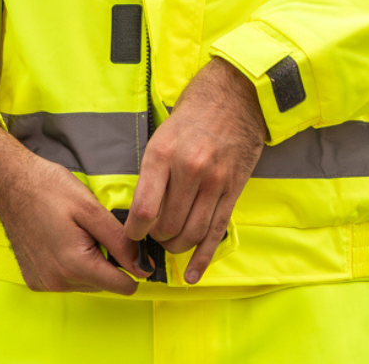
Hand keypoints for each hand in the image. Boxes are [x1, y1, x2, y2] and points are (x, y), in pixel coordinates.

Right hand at [0, 121, 140, 293]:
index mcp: (74, 264)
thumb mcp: (91, 208)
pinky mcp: (34, 280)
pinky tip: (62, 240)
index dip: (132, 265)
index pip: (122, 286)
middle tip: (93, 229)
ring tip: (76, 232)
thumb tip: (143, 267)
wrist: (10, 184)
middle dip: (106, 260)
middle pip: (104, 283)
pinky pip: (66, 280)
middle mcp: (57, 281)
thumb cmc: (49, 189)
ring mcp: (43, 282)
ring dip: (89, 262)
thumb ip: (120, 241)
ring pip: (86, 282)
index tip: (127, 244)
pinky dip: (71, 264)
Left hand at [123, 58, 265, 283]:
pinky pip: (217, 231)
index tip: (132, 235)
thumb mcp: (162, 136)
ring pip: (191, 234)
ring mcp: (214, 181)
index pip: (144, 210)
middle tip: (154, 236)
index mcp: (163, 155)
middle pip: (168, 227)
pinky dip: (203, 258)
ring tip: (171, 243)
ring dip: (178, 247)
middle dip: (157, 239)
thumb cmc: (192, 115)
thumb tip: (138, 214)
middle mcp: (189, 170)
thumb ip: (152, 174)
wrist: (236, 95)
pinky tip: (191, 274)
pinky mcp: (233, 189)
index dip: (134, 232)